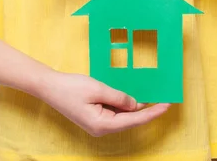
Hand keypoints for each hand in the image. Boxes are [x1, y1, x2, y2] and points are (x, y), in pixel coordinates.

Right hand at [40, 70, 171, 136]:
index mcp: (102, 124)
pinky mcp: (94, 117)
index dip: (151, 113)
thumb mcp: (98, 89)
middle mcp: (101, 128)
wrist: (50, 87)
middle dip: (147, 111)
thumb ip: (118, 97)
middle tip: (164, 100)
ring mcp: (97, 124)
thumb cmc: (71, 87)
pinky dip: (125, 106)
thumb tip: (135, 104)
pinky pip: (114, 113)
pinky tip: (133, 98)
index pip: (133, 120)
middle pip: (129, 120)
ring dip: (136, 108)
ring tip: (153, 98)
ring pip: (122, 117)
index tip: (166, 106)